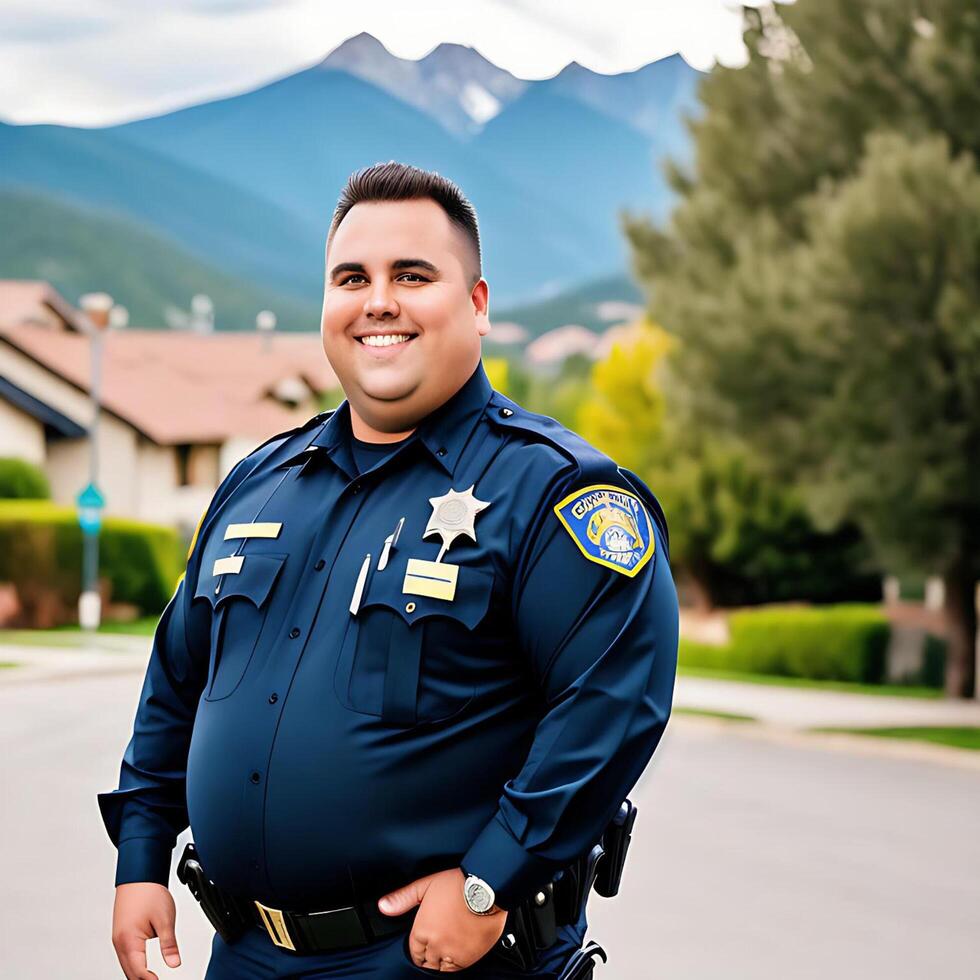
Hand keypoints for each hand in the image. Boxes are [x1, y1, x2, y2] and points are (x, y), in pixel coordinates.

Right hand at [111, 882, 181, 978]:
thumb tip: (174, 963)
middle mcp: (119, 942)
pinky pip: (126, 956)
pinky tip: (143, 968)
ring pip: (126, 965)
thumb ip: (169, 944)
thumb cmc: (149, 892)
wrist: (139, 876)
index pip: (138, 971)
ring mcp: (118, 939)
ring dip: (137, 974)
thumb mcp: (165, 919)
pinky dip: (134, 964)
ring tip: (152, 978)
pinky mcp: (120, 934)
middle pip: (129, 972)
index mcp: (129, 941)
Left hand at [377, 868, 506, 971]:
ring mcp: (452, 952)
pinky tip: (456, 956)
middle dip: (427, 956)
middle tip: (432, 949)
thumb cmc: (457, 885)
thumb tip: (384, 906)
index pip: (414, 950)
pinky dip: (454, 965)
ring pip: (440, 968)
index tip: (420, 946)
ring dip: (440, 962)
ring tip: (443, 953)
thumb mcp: (425, 886)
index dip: (417, 949)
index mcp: (422, 929)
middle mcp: (435, 944)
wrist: (485, 888)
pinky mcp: (469, 956)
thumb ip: (403, 898)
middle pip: (426, 961)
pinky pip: (457, 969)